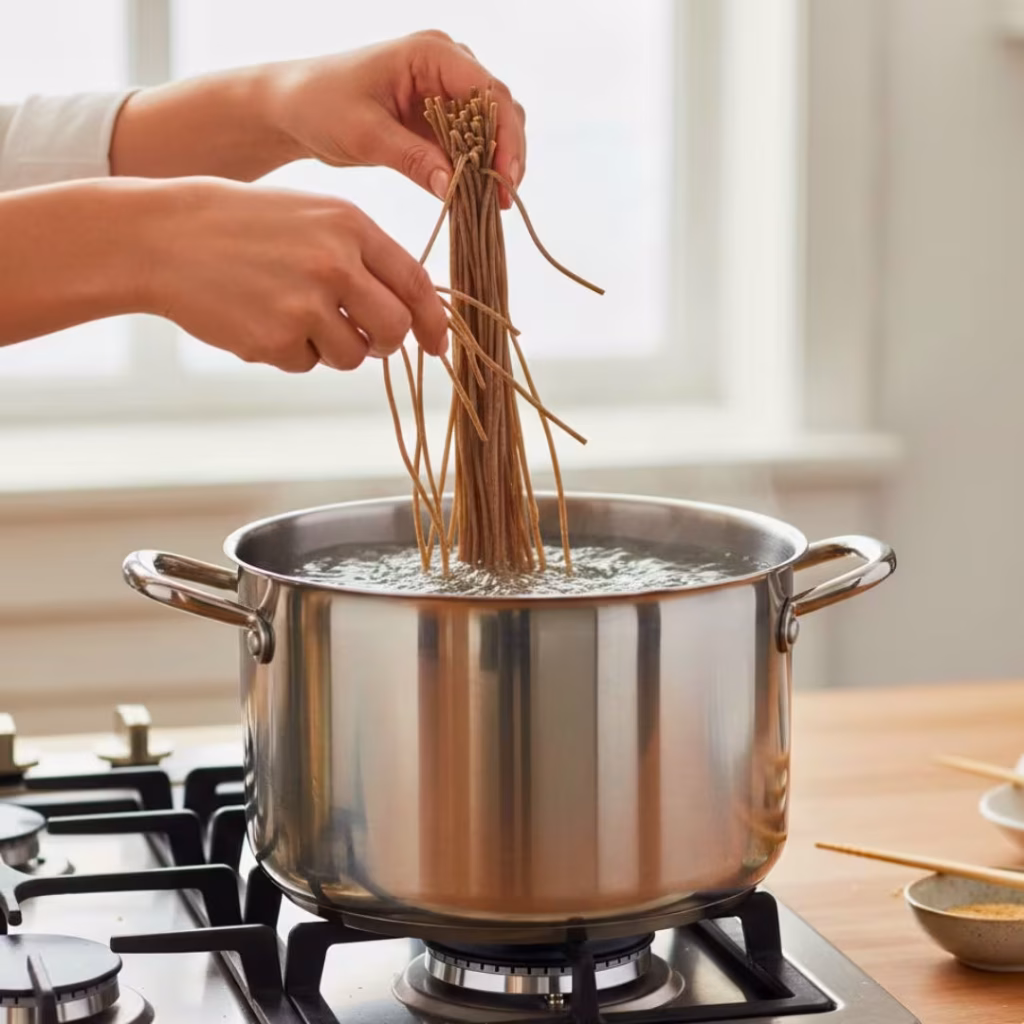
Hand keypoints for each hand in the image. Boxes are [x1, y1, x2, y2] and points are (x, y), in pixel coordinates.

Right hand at [143, 178, 447, 371]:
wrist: (165, 237)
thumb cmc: (246, 227)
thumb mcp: (312, 217)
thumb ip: (364, 256)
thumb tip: (412, 309)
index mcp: (350, 226)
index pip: (416, 283)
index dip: (432, 321)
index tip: (437, 343)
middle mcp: (335, 263)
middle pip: (394, 329)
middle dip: (387, 344)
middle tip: (369, 342)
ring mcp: (305, 303)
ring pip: (353, 356)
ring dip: (333, 348)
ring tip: (293, 316)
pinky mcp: (275, 338)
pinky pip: (306, 364)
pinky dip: (290, 352)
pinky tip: (259, 318)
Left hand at [267, 30, 526, 205]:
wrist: (294, 108)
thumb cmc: (320, 106)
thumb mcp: (365, 135)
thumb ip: (413, 159)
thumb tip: (455, 188)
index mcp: (431, 53)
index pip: (488, 91)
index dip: (506, 135)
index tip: (505, 178)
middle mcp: (447, 64)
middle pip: (500, 107)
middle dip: (506, 153)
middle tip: (503, 200)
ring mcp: (446, 89)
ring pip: (493, 126)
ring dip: (496, 163)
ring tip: (494, 203)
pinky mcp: (440, 116)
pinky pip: (472, 143)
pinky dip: (478, 169)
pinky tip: (477, 197)